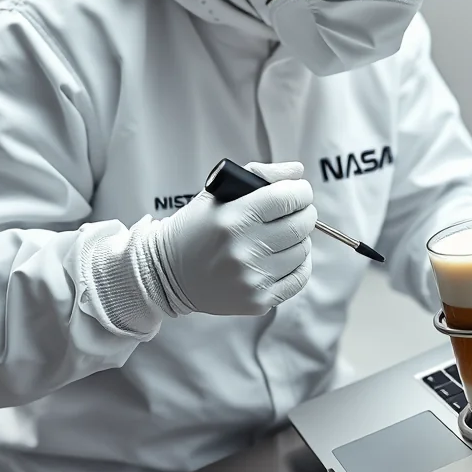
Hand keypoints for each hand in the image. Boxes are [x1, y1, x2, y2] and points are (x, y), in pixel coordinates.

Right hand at [145, 161, 316, 315]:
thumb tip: (298, 171)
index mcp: (233, 218)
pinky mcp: (258, 300)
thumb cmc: (195, 229)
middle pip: (300, 225)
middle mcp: (244, 250)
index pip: (287, 198)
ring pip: (302, 251)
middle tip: (296, 211)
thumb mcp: (216, 194)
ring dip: (300, 239)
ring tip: (283, 235)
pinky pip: (299, 278)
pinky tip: (284, 256)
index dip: (301, 191)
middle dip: (304, 213)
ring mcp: (252, 278)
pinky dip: (299, 264)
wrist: (167, 274)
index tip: (299, 191)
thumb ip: (259, 175)